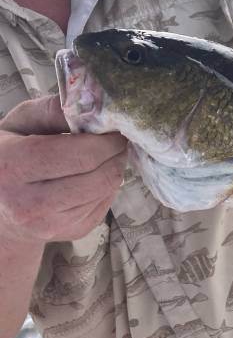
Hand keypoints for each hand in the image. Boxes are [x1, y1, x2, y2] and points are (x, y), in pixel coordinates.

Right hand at [0, 95, 127, 246]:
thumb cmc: (10, 154)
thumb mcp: (20, 123)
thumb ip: (55, 110)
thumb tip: (95, 104)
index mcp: (13, 167)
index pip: (80, 155)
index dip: (106, 140)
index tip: (115, 129)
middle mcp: (30, 204)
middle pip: (99, 176)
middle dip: (116, 154)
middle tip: (117, 140)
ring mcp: (51, 225)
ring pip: (106, 190)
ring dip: (114, 169)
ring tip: (104, 156)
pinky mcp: (71, 233)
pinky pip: (106, 204)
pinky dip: (107, 186)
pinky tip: (92, 177)